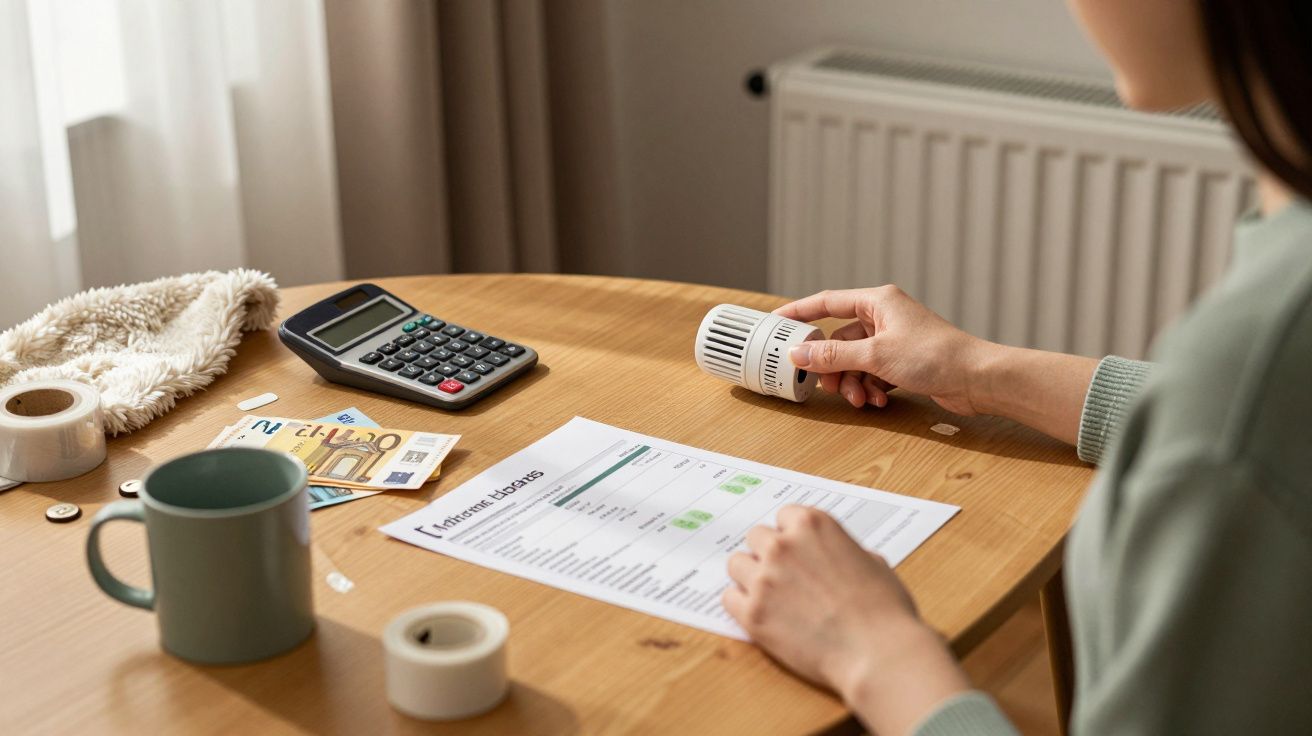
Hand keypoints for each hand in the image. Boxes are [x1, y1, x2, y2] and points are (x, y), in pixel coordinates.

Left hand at [723, 505, 969, 733]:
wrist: (877, 652)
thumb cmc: (884, 610)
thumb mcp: (873, 563)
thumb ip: (845, 551)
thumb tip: (842, 557)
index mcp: (813, 525)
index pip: (784, 516)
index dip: (792, 536)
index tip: (797, 551)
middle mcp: (783, 545)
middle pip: (756, 537)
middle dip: (768, 554)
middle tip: (784, 576)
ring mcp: (763, 578)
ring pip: (736, 564)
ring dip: (750, 577)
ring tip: (771, 596)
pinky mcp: (752, 613)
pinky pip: (729, 598)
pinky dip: (741, 606)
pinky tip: (761, 615)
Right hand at [775, 286, 997, 414]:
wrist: (976, 378)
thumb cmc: (935, 355)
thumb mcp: (875, 355)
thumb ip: (833, 356)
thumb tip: (799, 354)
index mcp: (877, 301)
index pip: (827, 302)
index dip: (800, 312)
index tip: (777, 322)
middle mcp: (884, 316)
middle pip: (840, 340)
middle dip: (833, 366)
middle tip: (826, 384)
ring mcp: (893, 340)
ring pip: (855, 361)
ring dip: (853, 382)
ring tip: (859, 398)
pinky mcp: (902, 361)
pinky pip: (872, 373)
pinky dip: (870, 387)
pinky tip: (878, 399)